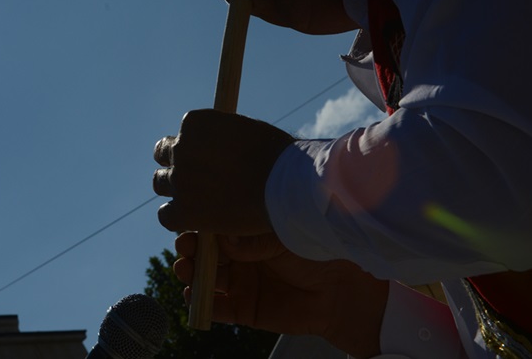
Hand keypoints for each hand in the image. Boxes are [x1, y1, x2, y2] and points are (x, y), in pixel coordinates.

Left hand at [152, 110, 292, 235]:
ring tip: (199, 199)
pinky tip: (194, 219)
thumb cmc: (278, 157)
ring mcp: (180, 179)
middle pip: (165, 155)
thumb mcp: (246, 131)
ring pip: (160, 183)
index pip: (183, 134)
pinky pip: (166, 215)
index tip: (209, 159)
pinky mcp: (184, 211)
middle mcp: (181, 148)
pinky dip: (177, 218)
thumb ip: (222, 136)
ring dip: (176, 190)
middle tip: (199, 179)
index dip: (195, 148)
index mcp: (194, 123)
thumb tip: (216, 144)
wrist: (288, 187)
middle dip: (179, 165)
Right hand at [174, 232, 387, 358]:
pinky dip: (202, 304)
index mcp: (247, 231)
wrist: (346, 290)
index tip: (189, 222)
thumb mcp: (283, 234)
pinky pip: (217, 308)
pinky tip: (193, 295)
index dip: (199, 224)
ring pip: (206, 278)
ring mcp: (242, 283)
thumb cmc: (317, 250)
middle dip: (190, 248)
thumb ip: (253, 238)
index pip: (216, 225)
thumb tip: (221, 237)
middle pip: (204, 252)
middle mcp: (240, 256)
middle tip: (185, 247)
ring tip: (185, 269)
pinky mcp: (246, 309)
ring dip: (191, 274)